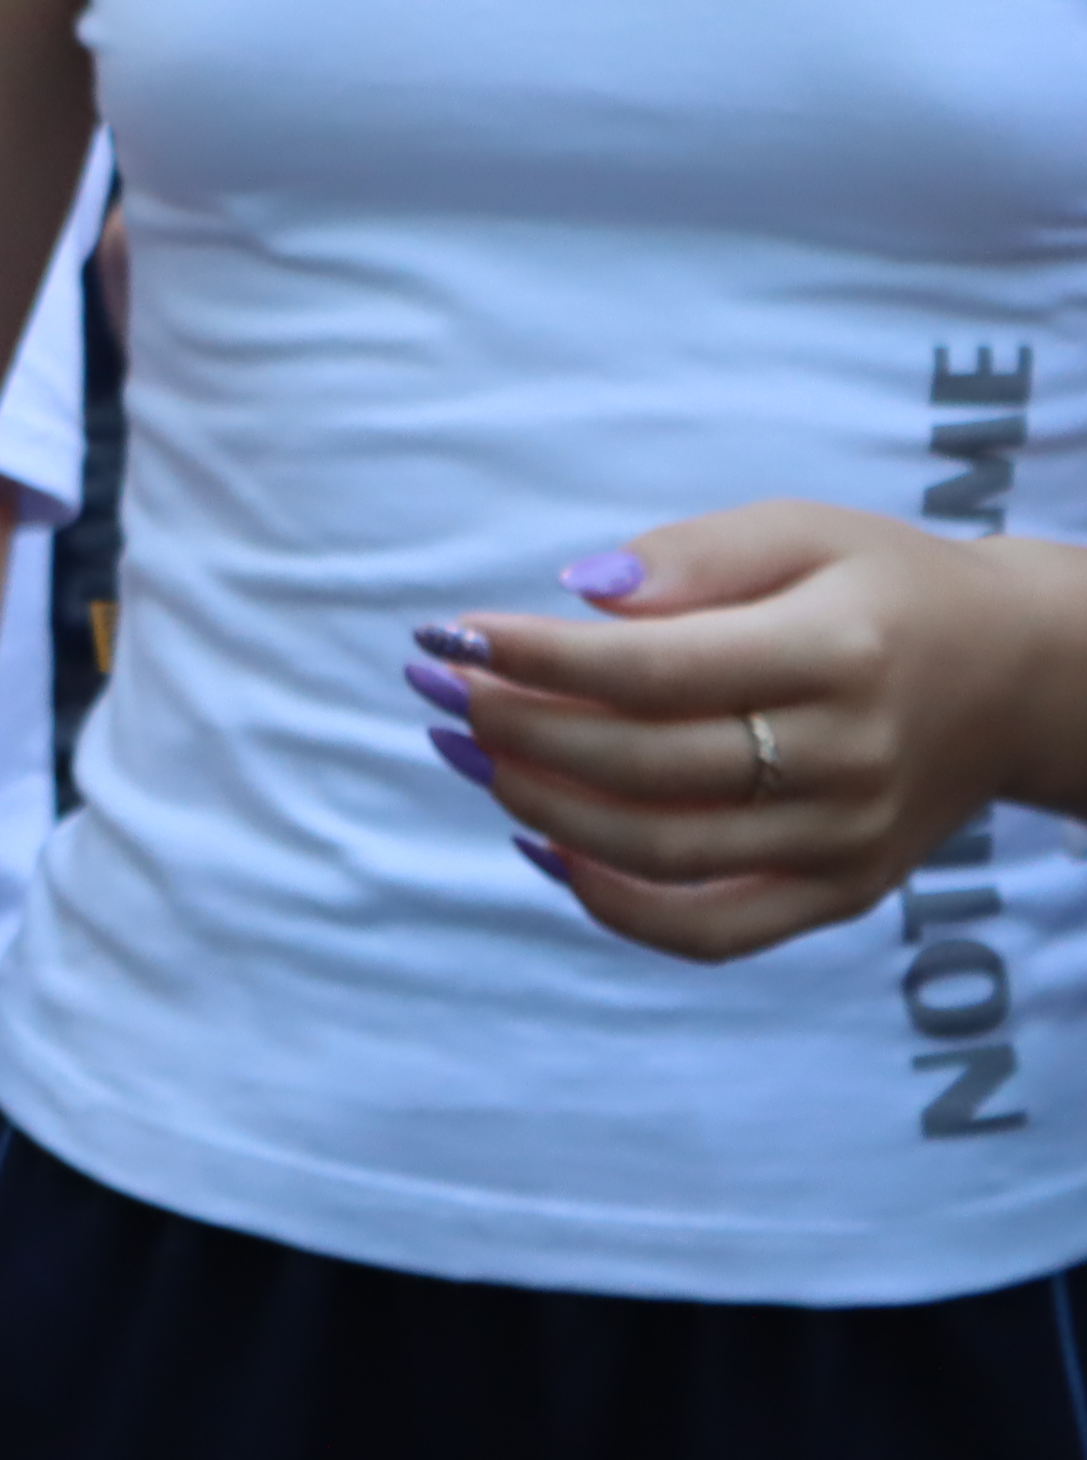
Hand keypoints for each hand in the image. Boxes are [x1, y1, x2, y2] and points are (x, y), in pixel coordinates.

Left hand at [421, 504, 1086, 961]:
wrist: (1020, 676)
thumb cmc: (885, 588)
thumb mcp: (802, 529)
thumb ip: (691, 554)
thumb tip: (581, 591)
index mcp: (837, 653)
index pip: (655, 671)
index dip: (537, 659)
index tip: (449, 635)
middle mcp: (847, 757)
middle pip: (645, 767)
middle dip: (517, 731)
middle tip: (440, 692)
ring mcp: (846, 838)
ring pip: (660, 854)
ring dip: (539, 809)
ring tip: (470, 753)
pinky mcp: (842, 892)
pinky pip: (709, 930)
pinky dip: (610, 903)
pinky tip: (541, 844)